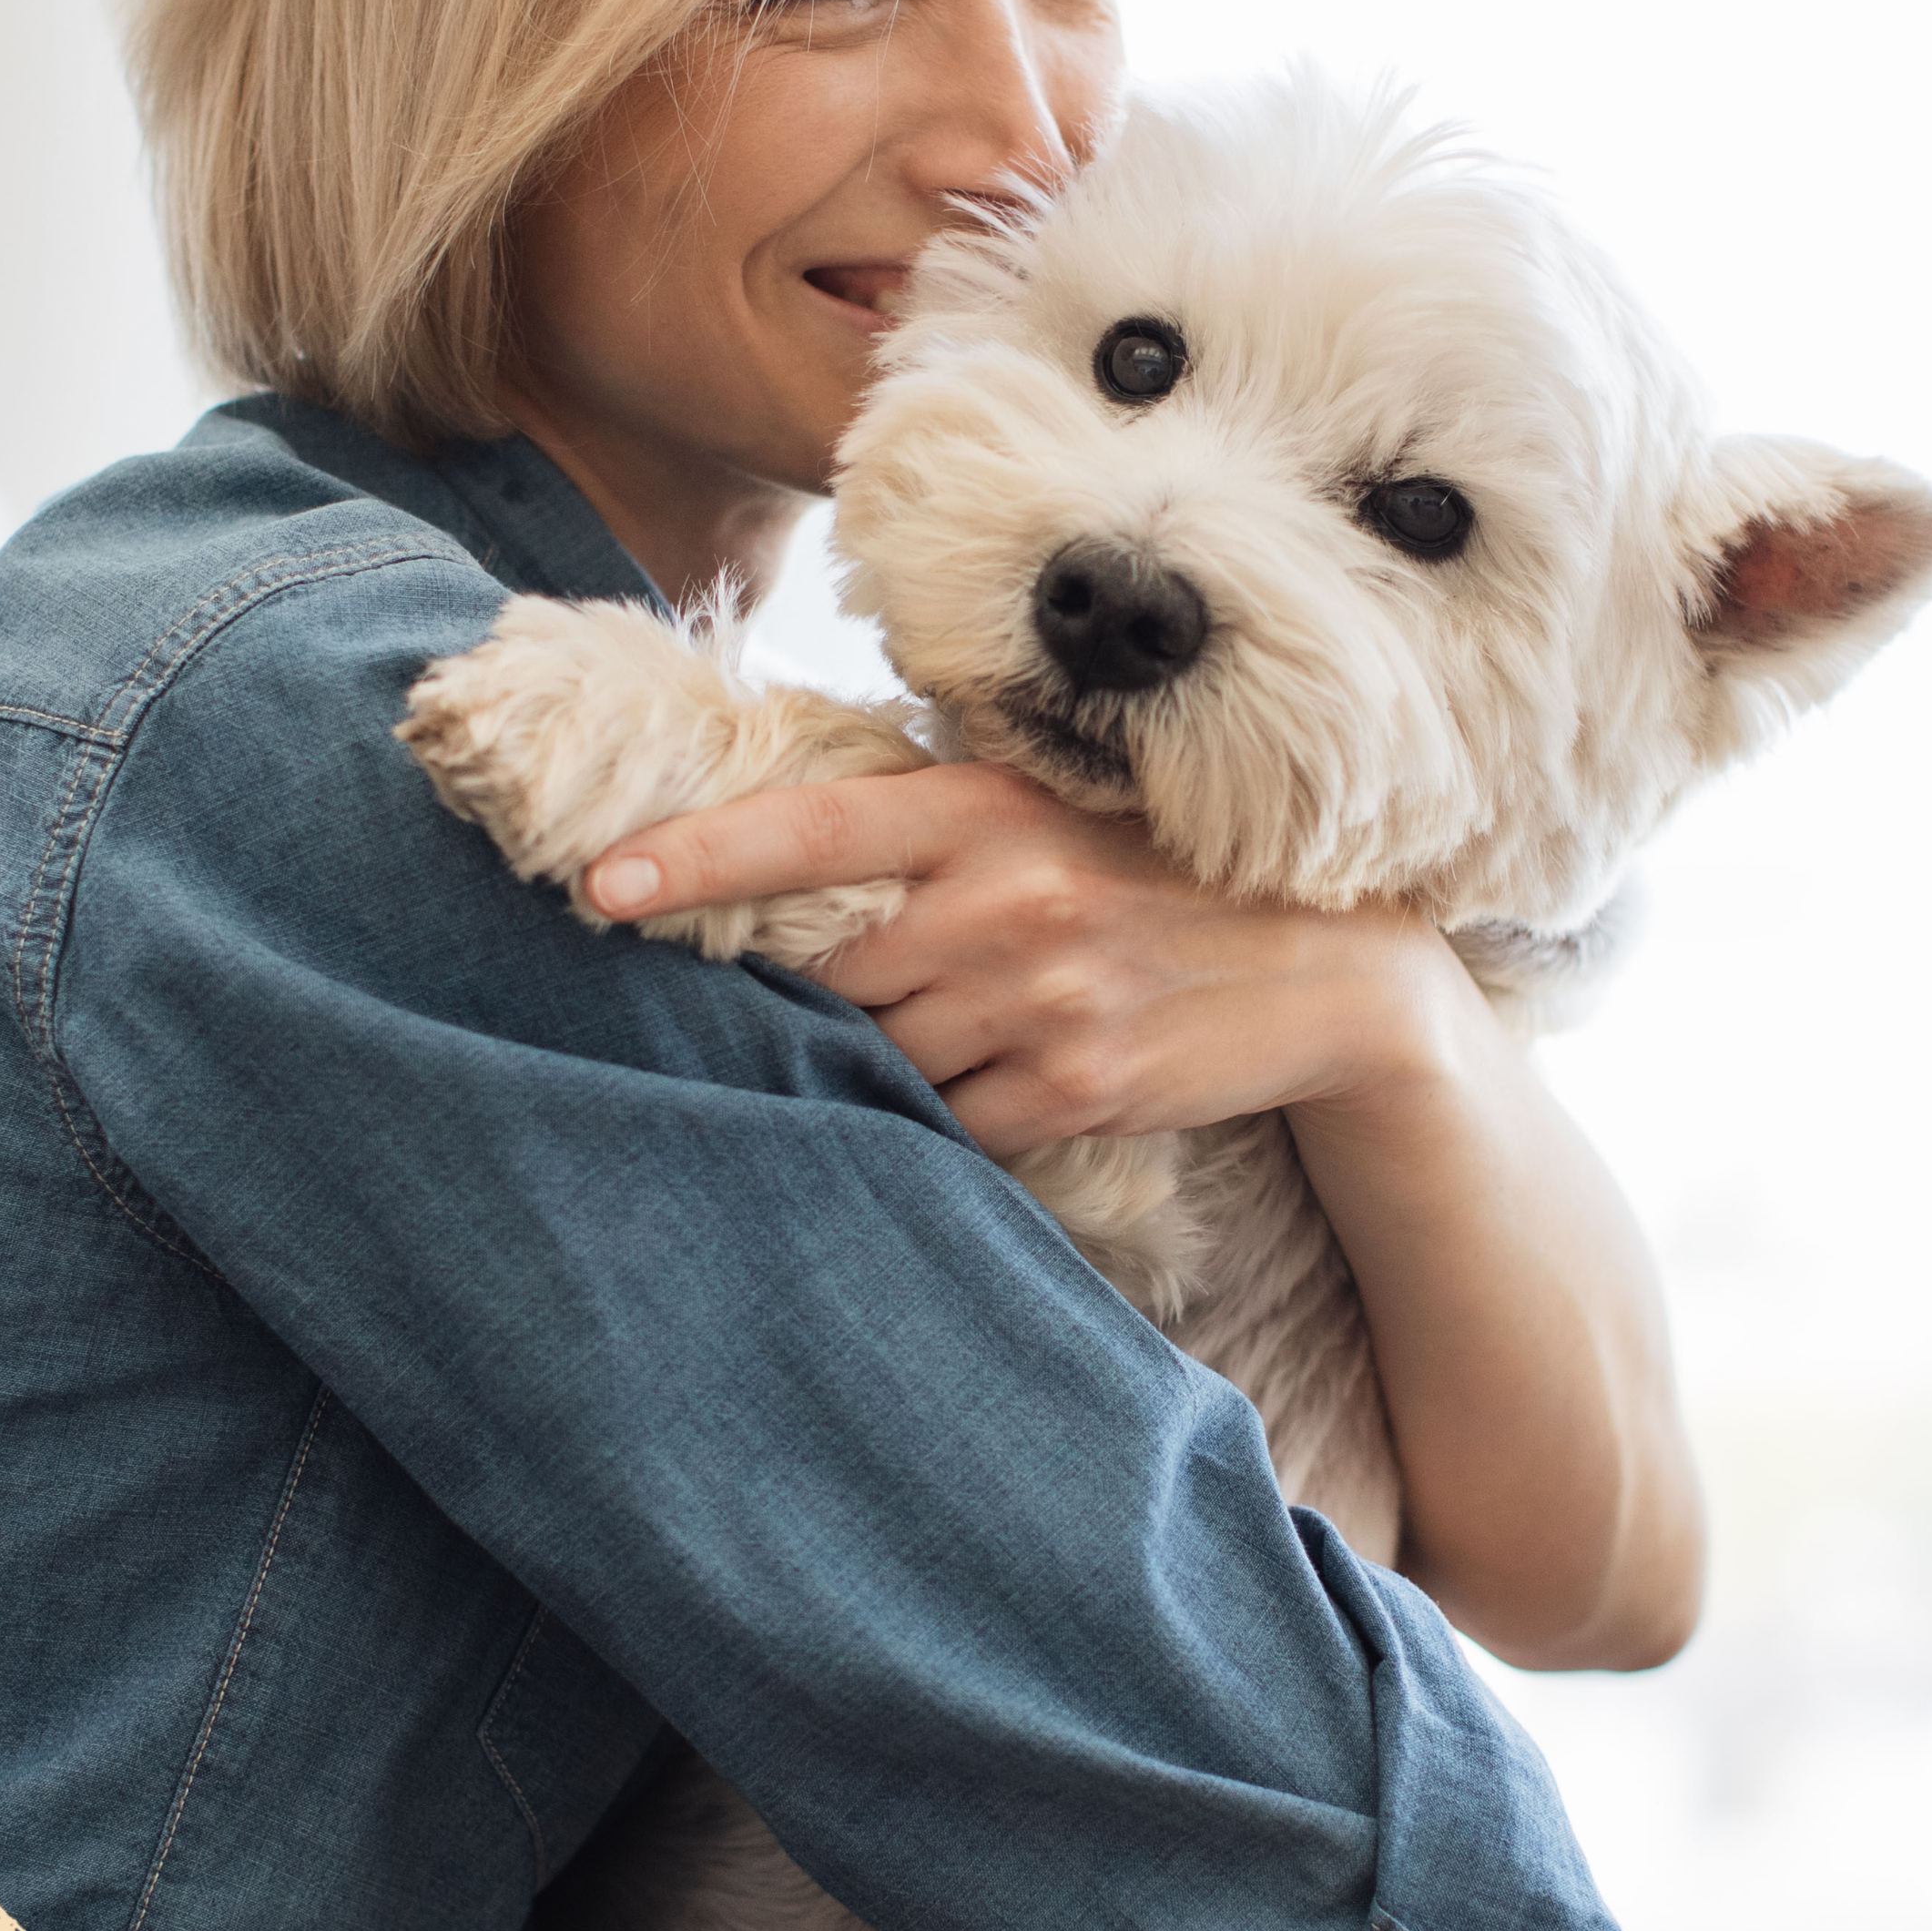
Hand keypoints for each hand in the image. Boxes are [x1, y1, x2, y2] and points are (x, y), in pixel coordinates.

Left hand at [584, 759, 1464, 1158]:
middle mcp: (1003, 900)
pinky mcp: (1071, 1088)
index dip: (694, 860)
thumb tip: (780, 871)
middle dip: (805, 996)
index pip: (808, 830)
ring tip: (936, 1037)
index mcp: (986, 808)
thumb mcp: (1055, 813)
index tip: (595, 887)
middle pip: (829, 972)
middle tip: (790, 1002)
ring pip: (881, 1055)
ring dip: (876, 1061)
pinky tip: (988, 1087)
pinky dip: (943, 1117)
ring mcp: (1037, 1001)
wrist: (1336, 974)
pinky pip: (949, 1122)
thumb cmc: (1163, 880)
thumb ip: (934, 828)